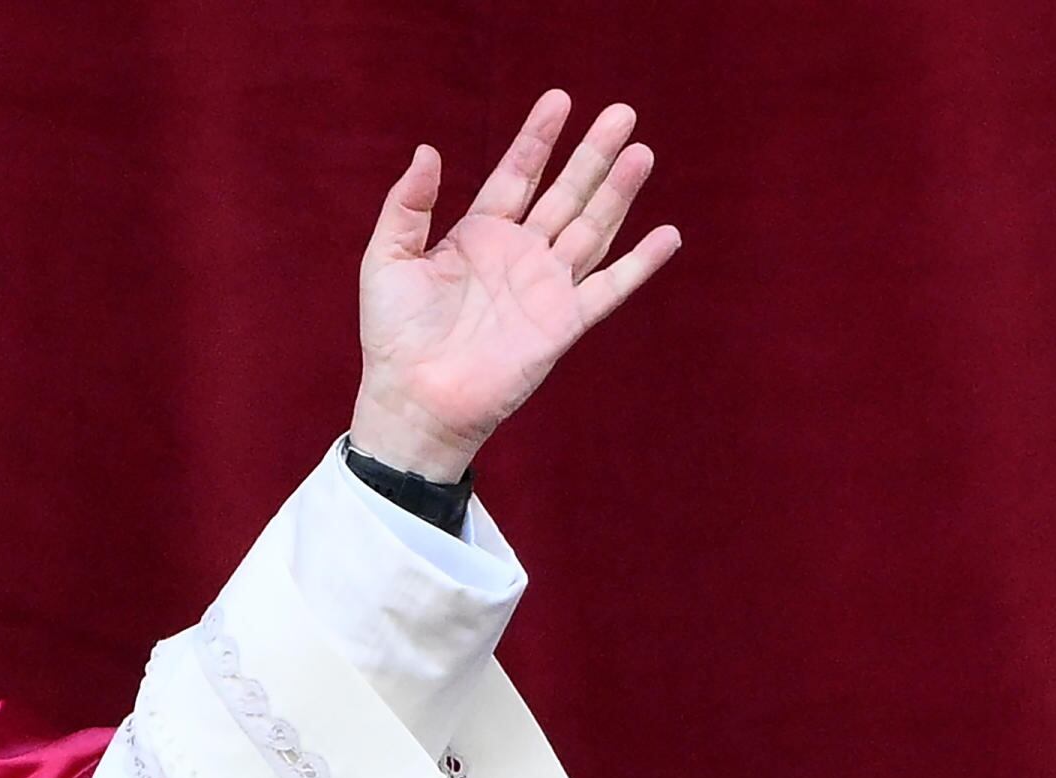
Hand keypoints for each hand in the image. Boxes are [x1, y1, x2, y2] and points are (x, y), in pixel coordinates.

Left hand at [349, 90, 680, 482]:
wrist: (414, 399)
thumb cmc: (395, 336)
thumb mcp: (387, 259)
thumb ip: (407, 205)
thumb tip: (427, 149)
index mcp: (479, 236)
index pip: (517, 175)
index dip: (538, 138)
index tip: (560, 100)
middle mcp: (520, 256)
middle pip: (565, 193)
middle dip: (592, 154)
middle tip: (622, 113)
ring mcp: (545, 288)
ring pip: (591, 229)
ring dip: (618, 193)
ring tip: (641, 153)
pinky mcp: (563, 324)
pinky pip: (609, 288)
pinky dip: (640, 264)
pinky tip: (668, 235)